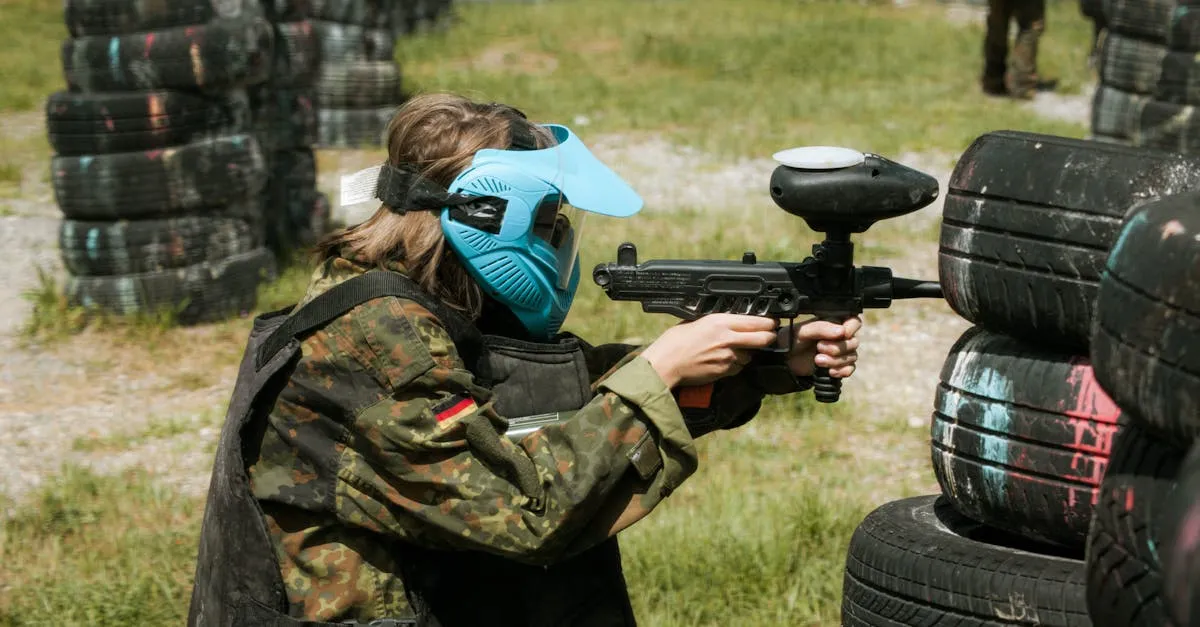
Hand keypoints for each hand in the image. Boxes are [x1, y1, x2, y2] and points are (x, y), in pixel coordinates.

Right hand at [641, 314, 778, 387]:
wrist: (666, 364)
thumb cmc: (674, 342)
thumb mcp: (696, 322)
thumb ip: (716, 322)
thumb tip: (730, 322)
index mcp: (719, 322)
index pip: (755, 322)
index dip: (768, 323)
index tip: (772, 323)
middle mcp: (727, 338)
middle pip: (762, 338)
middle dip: (769, 337)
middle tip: (770, 336)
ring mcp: (728, 356)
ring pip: (750, 355)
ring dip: (748, 354)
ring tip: (734, 351)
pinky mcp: (725, 371)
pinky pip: (738, 368)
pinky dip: (735, 365)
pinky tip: (723, 361)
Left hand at [786, 316, 861, 378]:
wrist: (783, 360)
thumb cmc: (790, 340)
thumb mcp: (802, 331)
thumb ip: (821, 328)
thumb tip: (842, 331)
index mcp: (832, 323)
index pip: (854, 322)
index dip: (851, 328)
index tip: (841, 334)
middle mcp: (839, 337)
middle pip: (853, 342)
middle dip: (837, 348)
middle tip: (819, 348)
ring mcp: (839, 352)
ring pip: (852, 356)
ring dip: (836, 361)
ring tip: (818, 360)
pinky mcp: (837, 365)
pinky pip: (849, 369)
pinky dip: (841, 371)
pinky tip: (829, 371)